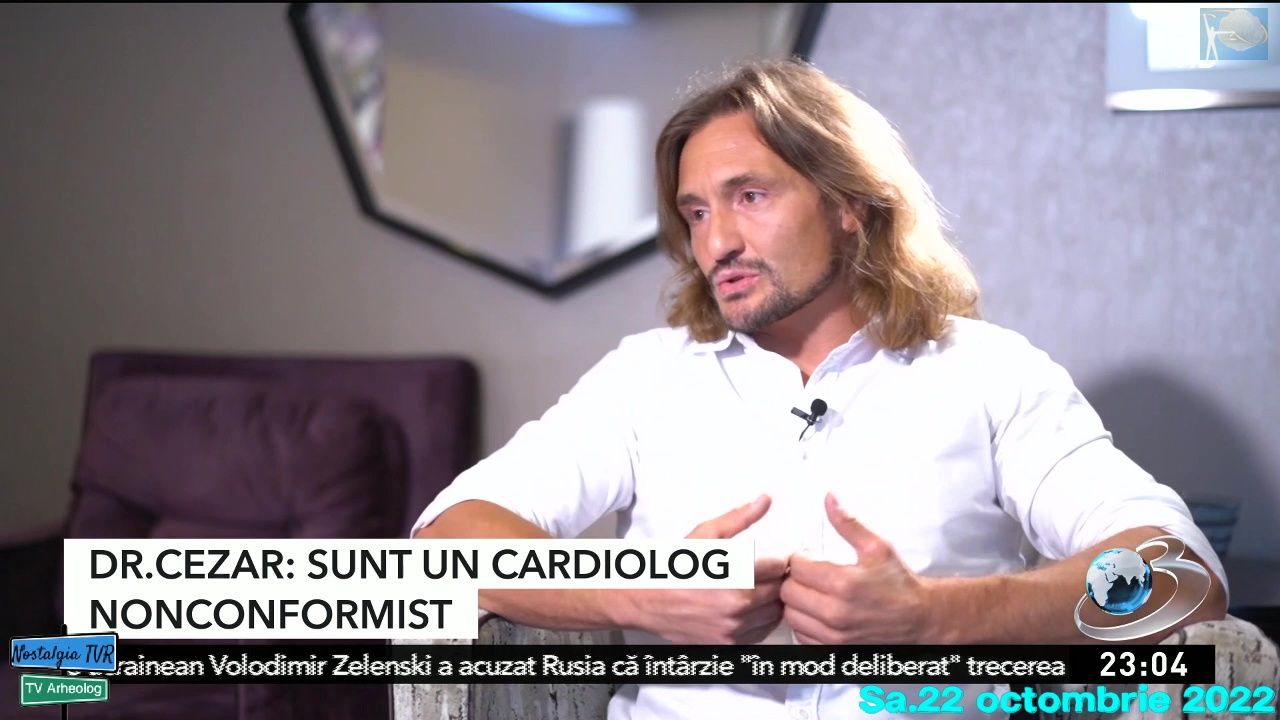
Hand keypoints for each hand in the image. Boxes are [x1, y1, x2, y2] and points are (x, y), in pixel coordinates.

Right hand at [621, 495, 786, 643]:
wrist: (644, 601)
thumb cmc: (672, 568)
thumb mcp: (704, 536)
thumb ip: (738, 519)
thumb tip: (764, 501)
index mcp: (733, 577)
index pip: (779, 568)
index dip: (778, 559)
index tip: (772, 558)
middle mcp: (736, 608)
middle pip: (780, 592)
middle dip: (776, 579)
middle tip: (765, 572)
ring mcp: (732, 630)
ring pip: (774, 614)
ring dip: (771, 600)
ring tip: (756, 588)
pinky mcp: (727, 644)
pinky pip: (761, 633)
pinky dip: (761, 620)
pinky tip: (747, 607)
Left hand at [781, 493, 936, 643]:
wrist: (920, 619)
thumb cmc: (899, 583)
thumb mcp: (877, 547)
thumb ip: (848, 523)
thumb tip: (829, 498)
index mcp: (843, 583)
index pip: (796, 568)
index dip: (799, 560)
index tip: (808, 559)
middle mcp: (835, 612)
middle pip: (788, 592)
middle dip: (794, 580)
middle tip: (807, 576)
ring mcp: (834, 635)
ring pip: (791, 615)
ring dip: (796, 603)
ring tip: (811, 593)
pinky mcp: (835, 649)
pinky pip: (801, 636)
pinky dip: (804, 624)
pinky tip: (816, 612)